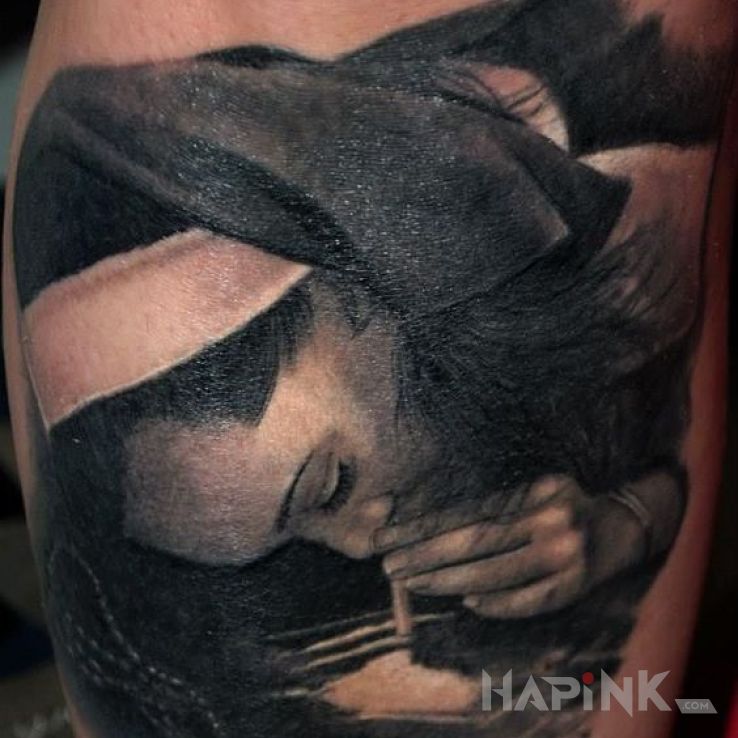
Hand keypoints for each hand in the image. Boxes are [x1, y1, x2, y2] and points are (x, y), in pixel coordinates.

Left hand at [374, 475, 645, 618]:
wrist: (626, 526)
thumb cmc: (563, 506)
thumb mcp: (532, 492)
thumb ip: (493, 507)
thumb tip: (435, 528)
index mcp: (532, 495)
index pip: (466, 513)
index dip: (423, 528)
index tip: (389, 539)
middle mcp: (548, 521)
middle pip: (474, 542)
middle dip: (426, 556)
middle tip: (389, 566)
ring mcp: (564, 556)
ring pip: (496, 574)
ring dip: (449, 582)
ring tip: (413, 584)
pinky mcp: (577, 587)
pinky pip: (530, 601)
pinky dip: (498, 604)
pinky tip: (468, 602)